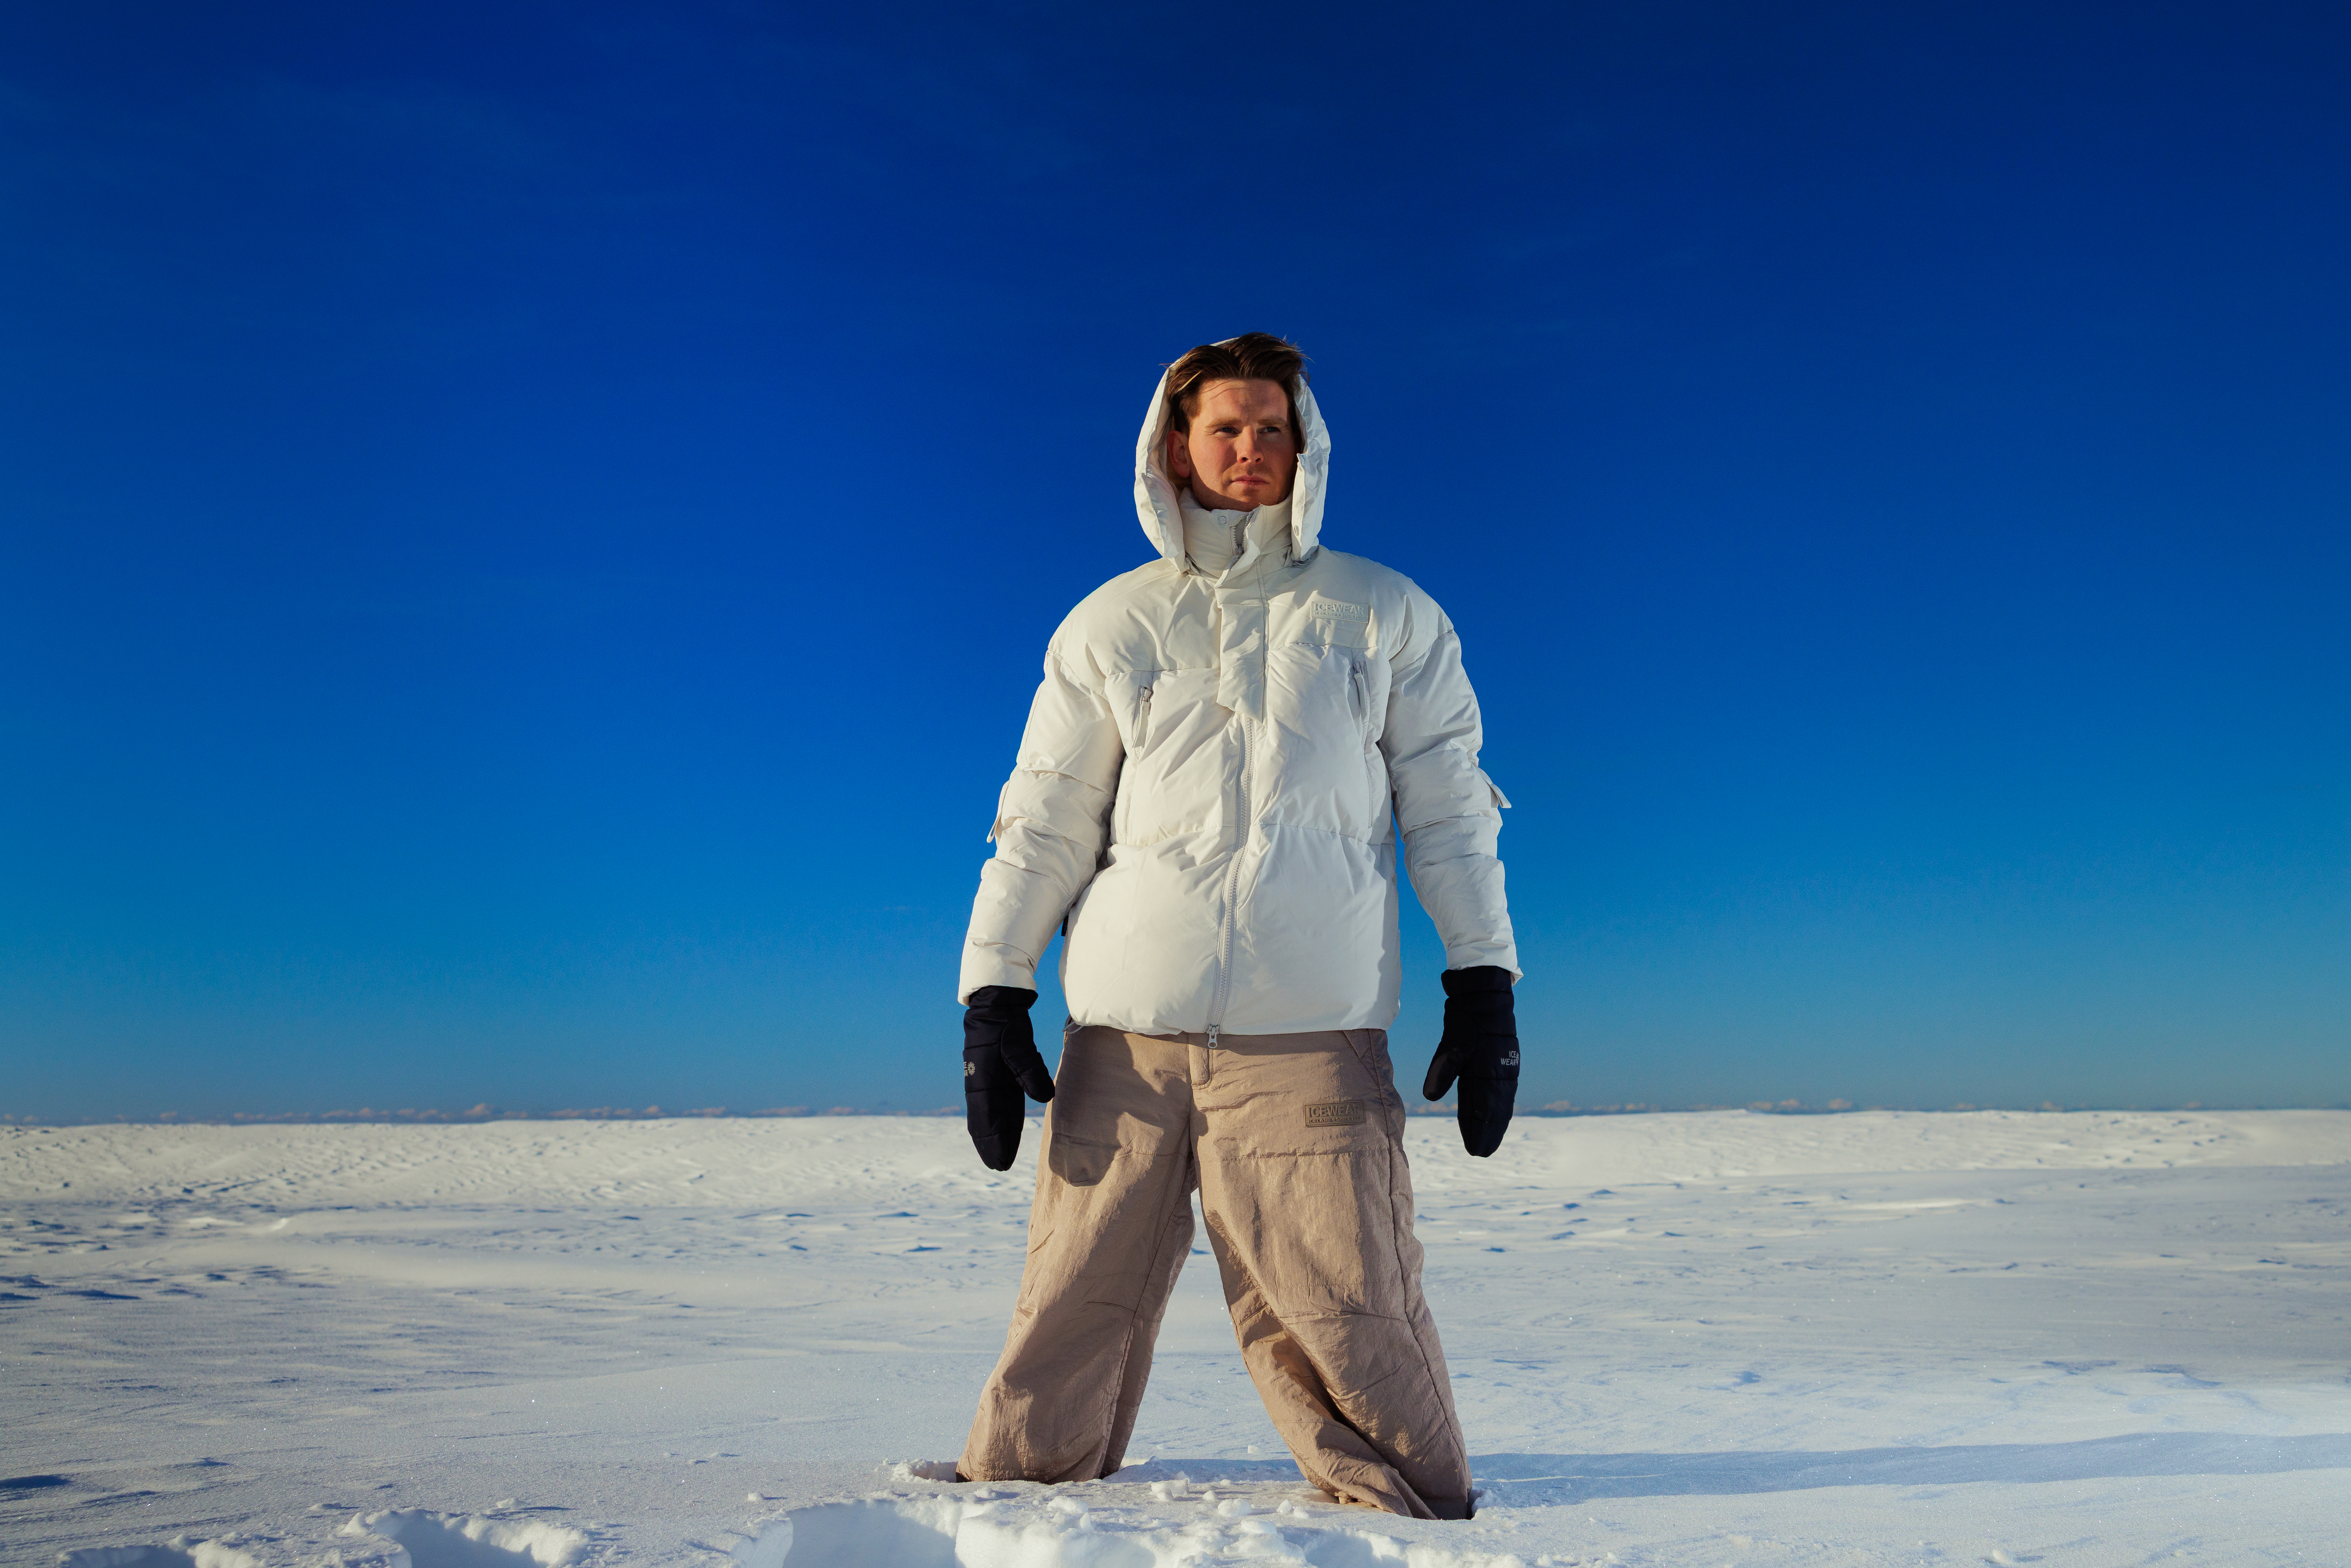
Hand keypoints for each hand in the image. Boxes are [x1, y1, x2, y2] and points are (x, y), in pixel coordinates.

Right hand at [962, 985, 1054, 1169]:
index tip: (1000, 1162)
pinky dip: (999, 1121)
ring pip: (989, 1115)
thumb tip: (1044, 1098)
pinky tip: (1004, 1131)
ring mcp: (985, 1080)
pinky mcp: (993, 1075)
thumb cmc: (1007, 1024)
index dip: (994, 1141)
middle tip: (998, 1167)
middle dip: (991, 1145)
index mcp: (983, 1078)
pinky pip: (996, 1104)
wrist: (995, 1004)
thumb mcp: (1019, 1043)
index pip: (988, 1117)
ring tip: (999, 1157)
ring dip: (994, 1136)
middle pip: (985, 1121)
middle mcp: (980, 1083)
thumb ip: (1029, 1070)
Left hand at [1421, 966, 1519, 1156]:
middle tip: (1481, 1153)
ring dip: (1495, 1124)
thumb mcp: (1451, 1044)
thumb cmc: (1467, 1021)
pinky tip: (1496, 1117)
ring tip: (1489, 1142)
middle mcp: (1501, 1075)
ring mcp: (1506, 1070)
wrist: (1486, 998)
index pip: (1484, 1110)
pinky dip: (1500, 1108)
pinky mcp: (1504, 1064)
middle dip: (1488, 1133)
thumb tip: (1430, 1097)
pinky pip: (1503, 1093)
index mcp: (1488, 1072)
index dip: (1479, 1131)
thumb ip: (1443, 1071)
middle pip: (1495, 1112)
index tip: (1475, 1151)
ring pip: (1501, 1104)